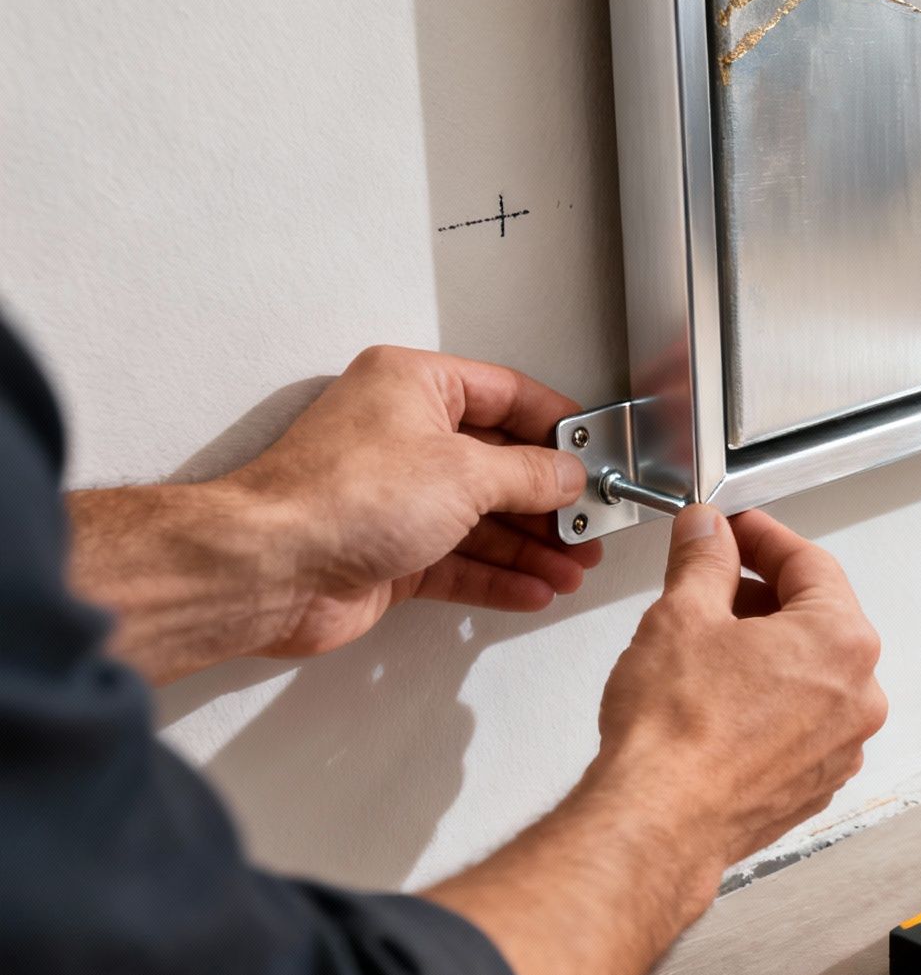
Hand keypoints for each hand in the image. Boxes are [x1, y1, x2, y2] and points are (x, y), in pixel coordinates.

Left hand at [226, 345, 599, 656]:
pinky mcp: (390, 552)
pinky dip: (500, 576)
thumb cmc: (341, 498)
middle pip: (500, 464)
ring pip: (483, 519)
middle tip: (591, 522)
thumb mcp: (465, 472)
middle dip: (550, 500)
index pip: (507, 395)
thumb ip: (530, 475)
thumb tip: (567, 474)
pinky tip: (535, 589)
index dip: (557, 426)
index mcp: (414, 386)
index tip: (595, 453)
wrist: (270, 569)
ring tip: (573, 567)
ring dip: (532, 546)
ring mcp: (397, 497)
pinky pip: (460, 561)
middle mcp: (404, 436)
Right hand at [594, 506, 887, 871]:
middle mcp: (858, 696)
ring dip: (764, 651)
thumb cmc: (676, 733)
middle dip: (762, 594)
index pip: (810, 563)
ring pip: (809, 674)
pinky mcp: (813, 782)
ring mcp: (840, 746)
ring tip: (706, 648)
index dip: (763, 537)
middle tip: (712, 583)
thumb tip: (708, 533)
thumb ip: (704, 560)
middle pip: (816, 618)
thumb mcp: (682, 614)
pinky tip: (718, 701)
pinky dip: (767, 702)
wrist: (658, 821)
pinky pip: (799, 722)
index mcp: (841, 642)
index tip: (735, 530)